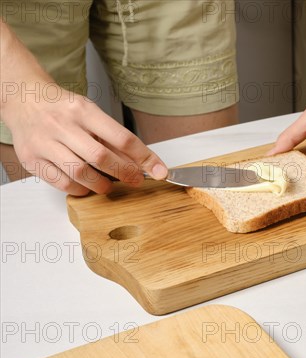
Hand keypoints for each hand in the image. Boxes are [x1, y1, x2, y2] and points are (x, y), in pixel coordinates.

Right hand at [4, 86, 167, 195]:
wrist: (24, 100)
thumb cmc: (64, 109)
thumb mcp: (92, 114)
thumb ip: (114, 138)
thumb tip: (143, 162)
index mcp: (83, 110)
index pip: (121, 137)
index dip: (144, 157)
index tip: (159, 170)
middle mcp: (63, 125)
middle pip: (101, 157)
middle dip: (125, 173)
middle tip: (136, 180)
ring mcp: (44, 142)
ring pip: (80, 172)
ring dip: (102, 185)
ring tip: (109, 186)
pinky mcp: (32, 159)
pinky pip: (61, 182)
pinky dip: (79, 189)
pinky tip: (86, 186)